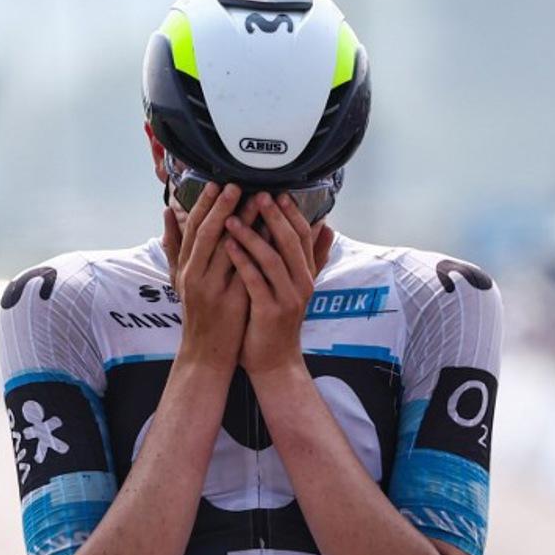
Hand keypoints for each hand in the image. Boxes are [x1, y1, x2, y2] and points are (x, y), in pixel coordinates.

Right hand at [161, 183, 256, 371]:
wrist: (205, 354)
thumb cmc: (198, 314)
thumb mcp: (178, 280)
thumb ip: (174, 247)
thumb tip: (167, 213)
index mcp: (184, 267)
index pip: (193, 228)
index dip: (205, 204)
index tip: (217, 182)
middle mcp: (195, 275)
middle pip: (209, 234)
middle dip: (223, 207)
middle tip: (238, 184)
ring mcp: (213, 289)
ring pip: (229, 250)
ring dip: (244, 223)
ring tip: (257, 202)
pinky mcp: (231, 302)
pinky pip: (245, 271)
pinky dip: (255, 252)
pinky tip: (267, 237)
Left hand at [222, 193, 334, 376]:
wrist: (274, 361)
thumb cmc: (277, 320)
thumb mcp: (296, 286)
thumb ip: (311, 256)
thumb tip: (327, 226)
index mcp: (307, 274)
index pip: (302, 236)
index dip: (291, 213)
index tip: (277, 192)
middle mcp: (302, 284)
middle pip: (289, 242)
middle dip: (272, 216)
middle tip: (256, 195)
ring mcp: (288, 298)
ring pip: (271, 259)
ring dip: (251, 235)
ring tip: (231, 217)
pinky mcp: (270, 312)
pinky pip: (255, 280)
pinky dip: (241, 260)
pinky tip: (227, 245)